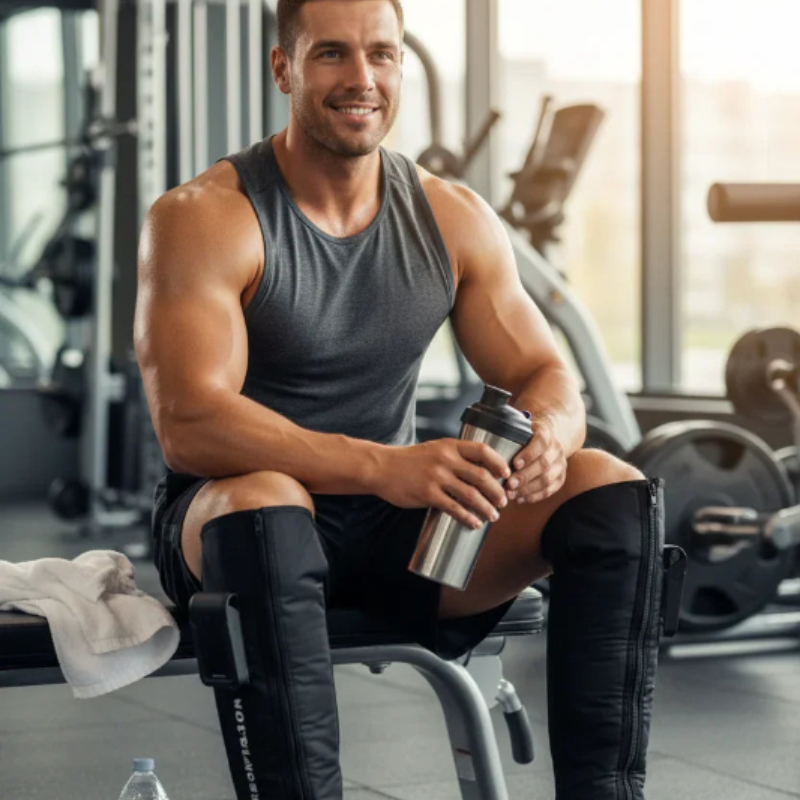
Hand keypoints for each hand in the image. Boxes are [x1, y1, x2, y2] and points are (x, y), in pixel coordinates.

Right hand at [373, 439, 510, 528]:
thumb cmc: (411, 460)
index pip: (482, 451)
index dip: (499, 463)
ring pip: (471, 495)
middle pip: (481, 476)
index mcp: (450, 446)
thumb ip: (456, 457)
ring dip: (486, 507)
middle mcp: (445, 459)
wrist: (382, 467)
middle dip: (497, 492)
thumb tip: (482, 472)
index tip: (507, 475)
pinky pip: (454, 508)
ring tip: (493, 515)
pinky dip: (468, 517)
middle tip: (503, 502)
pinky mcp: (428, 494)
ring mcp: (436, 477)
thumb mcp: (435, 449)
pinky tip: (474, 523)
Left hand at [505, 415, 567, 504]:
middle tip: (508, 484)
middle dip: (525, 476)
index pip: (541, 441)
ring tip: (511, 495)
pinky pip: (549, 490)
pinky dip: (534, 496)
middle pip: (544, 464)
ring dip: (528, 489)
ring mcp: (560, 464)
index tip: (514, 464)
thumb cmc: (523, 438)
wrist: (545, 442)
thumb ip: (506, 435)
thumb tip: (485, 447)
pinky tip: (520, 499)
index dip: (528, 454)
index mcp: (545, 433)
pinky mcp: (560, 478)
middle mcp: (556, 448)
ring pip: (547, 479)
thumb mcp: (518, 431)